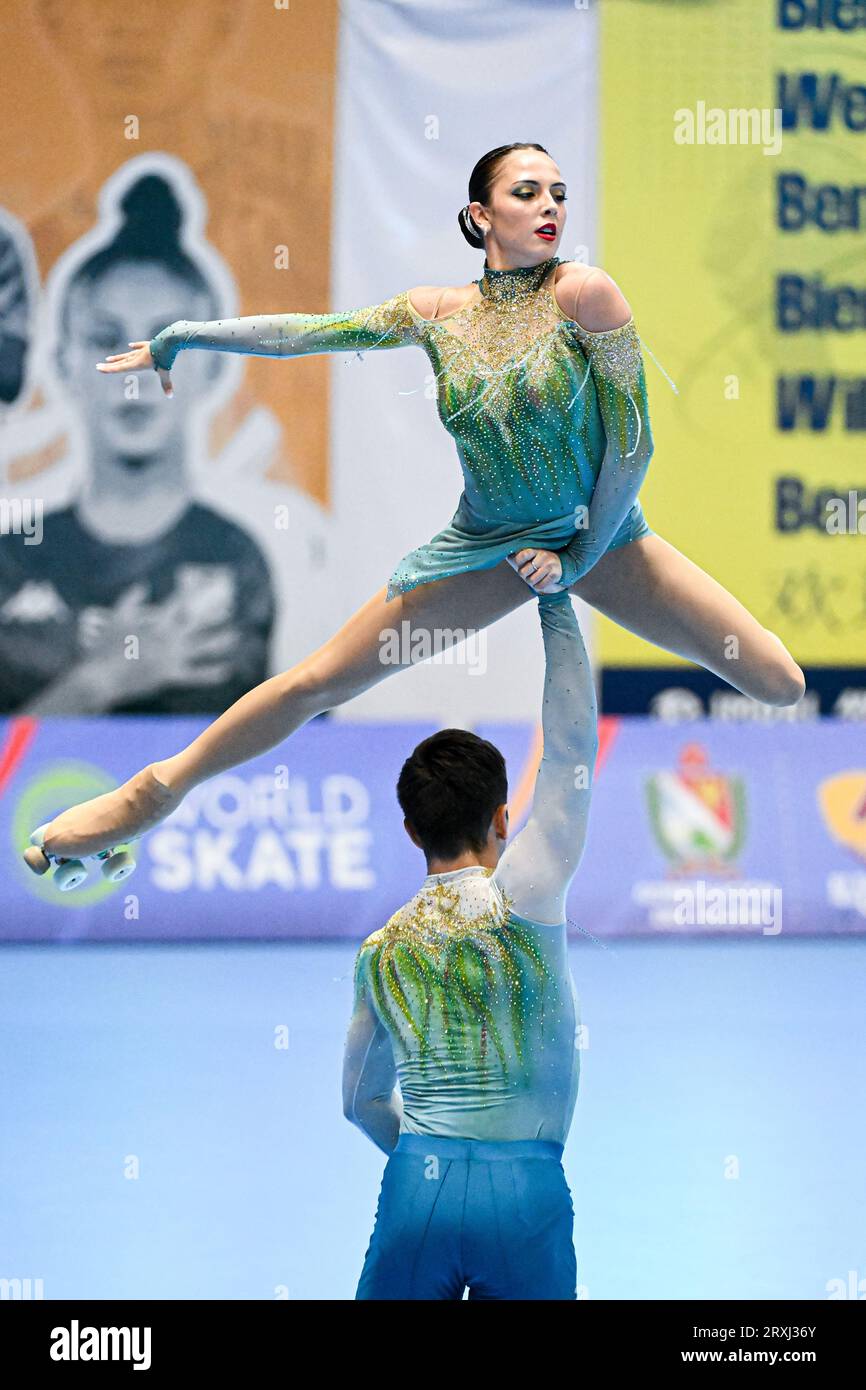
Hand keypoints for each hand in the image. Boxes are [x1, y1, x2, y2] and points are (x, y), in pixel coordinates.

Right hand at [80, 583, 238, 698]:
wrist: (102, 677)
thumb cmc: (105, 647)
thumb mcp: (115, 617)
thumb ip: (130, 598)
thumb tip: (143, 584)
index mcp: (156, 622)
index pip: (180, 602)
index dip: (194, 593)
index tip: (206, 586)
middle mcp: (169, 638)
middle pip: (197, 623)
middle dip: (213, 616)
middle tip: (228, 611)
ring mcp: (171, 657)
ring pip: (202, 648)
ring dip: (220, 642)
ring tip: (234, 636)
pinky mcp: (170, 676)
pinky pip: (196, 675)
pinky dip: (211, 674)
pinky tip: (226, 671)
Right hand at [96, 340, 173, 397]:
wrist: (169, 340)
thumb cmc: (166, 357)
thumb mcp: (165, 372)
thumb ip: (166, 384)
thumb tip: (170, 396)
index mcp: (138, 363)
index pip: (121, 368)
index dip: (110, 369)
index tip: (99, 368)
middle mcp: (137, 356)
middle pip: (121, 362)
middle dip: (110, 365)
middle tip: (99, 366)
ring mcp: (142, 350)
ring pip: (127, 355)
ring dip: (118, 357)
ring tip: (109, 358)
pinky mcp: (148, 345)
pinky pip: (139, 346)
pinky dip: (135, 346)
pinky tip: (130, 345)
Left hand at [506, 547, 565, 594]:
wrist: (561, 565)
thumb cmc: (539, 562)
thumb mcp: (530, 556)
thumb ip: (517, 554)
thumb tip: (505, 554)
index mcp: (535, 550)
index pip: (523, 555)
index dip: (518, 561)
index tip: (519, 564)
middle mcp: (543, 555)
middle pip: (524, 572)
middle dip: (524, 575)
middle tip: (527, 574)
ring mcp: (550, 565)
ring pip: (531, 580)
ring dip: (531, 582)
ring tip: (534, 578)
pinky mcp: (555, 574)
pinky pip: (540, 585)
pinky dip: (538, 587)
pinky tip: (540, 582)